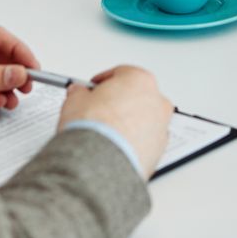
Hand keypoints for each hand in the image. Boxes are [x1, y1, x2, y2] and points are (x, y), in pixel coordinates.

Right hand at [58, 65, 173, 178]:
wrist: (100, 164)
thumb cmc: (93, 130)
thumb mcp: (75, 100)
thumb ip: (79, 92)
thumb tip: (78, 93)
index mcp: (140, 80)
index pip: (121, 74)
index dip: (103, 82)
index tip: (93, 89)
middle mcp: (156, 101)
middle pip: (137, 96)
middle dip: (119, 102)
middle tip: (99, 110)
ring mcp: (161, 127)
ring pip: (144, 120)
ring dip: (128, 123)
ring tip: (106, 133)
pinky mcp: (159, 151)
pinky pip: (145, 141)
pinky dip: (133, 142)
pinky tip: (114, 148)